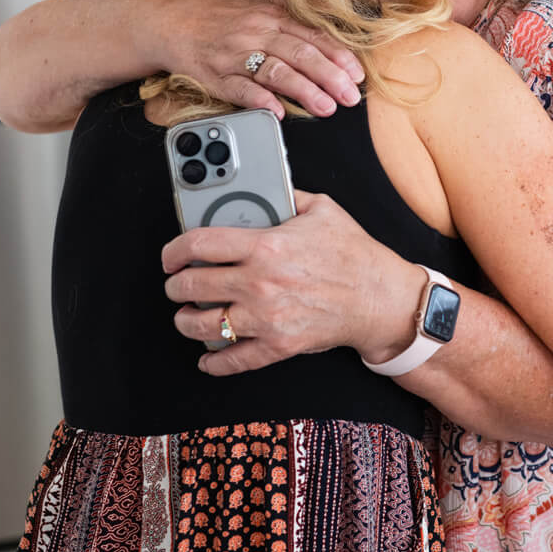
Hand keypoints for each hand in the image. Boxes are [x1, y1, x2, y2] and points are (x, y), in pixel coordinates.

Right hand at [159, 0, 364, 118]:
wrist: (169, 21)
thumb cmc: (217, 13)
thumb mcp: (256, 0)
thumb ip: (289, 8)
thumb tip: (328, 16)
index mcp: (270, 14)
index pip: (313, 35)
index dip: (338, 55)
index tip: (357, 74)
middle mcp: (256, 32)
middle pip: (300, 54)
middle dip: (330, 76)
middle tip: (351, 97)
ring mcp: (235, 54)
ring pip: (275, 72)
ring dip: (304, 90)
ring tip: (326, 107)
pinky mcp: (215, 75)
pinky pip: (240, 89)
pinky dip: (259, 100)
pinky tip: (277, 111)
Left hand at [161, 191, 425, 374]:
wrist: (381, 298)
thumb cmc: (355, 255)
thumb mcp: (322, 209)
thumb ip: (286, 195)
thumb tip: (262, 189)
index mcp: (267, 246)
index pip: (199, 244)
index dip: (174, 250)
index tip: (171, 256)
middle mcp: (260, 283)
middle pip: (192, 286)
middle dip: (176, 286)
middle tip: (178, 285)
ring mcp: (267, 318)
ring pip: (203, 325)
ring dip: (186, 321)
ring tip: (187, 316)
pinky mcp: (278, 346)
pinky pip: (234, 360)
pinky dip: (215, 362)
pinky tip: (208, 357)